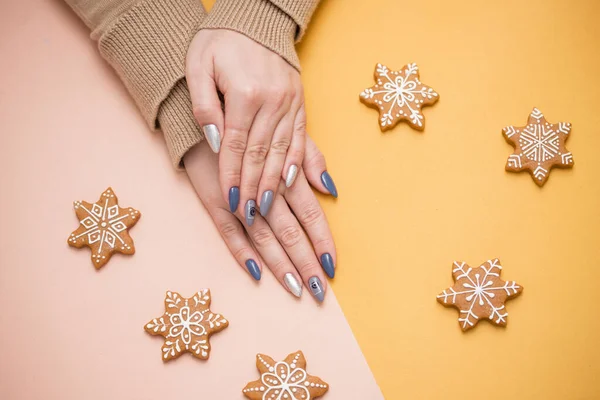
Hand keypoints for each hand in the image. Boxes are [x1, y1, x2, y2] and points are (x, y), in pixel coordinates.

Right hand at [183, 137, 335, 301]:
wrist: (203, 117)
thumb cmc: (248, 127)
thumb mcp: (283, 134)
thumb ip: (310, 160)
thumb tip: (332, 188)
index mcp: (285, 176)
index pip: (311, 215)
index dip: (322, 241)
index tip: (333, 266)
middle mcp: (265, 191)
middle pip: (290, 233)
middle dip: (306, 263)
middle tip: (319, 291)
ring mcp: (238, 200)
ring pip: (264, 239)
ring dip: (281, 266)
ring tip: (295, 290)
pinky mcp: (214, 203)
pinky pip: (229, 234)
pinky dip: (243, 254)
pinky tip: (257, 273)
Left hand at [186, 29, 305, 223]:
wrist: (255, 17)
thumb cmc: (220, 40)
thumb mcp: (198, 65)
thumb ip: (204, 105)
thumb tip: (213, 141)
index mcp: (244, 93)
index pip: (236, 145)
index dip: (231, 176)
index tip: (230, 203)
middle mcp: (272, 101)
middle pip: (260, 155)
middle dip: (253, 188)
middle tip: (249, 216)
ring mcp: (290, 103)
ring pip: (282, 151)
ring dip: (275, 183)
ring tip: (268, 208)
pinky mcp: (300, 103)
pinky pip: (302, 138)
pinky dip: (300, 163)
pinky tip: (300, 184)